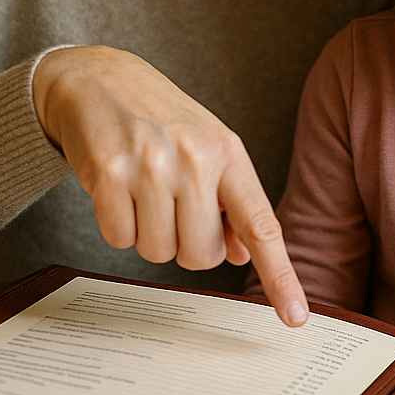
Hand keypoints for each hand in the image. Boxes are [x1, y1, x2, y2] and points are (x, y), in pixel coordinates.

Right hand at [32, 46, 308, 327]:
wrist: (98, 78)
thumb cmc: (161, 118)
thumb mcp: (208, 147)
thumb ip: (231, 199)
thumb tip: (244, 255)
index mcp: (228, 152)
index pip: (261, 226)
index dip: (280, 275)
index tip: (295, 316)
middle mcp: (194, 159)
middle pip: (201, 255)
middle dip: (187, 244)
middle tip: (173, 207)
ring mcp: (150, 166)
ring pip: (158, 252)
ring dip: (149, 235)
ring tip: (144, 192)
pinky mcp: (108, 173)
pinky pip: (119, 239)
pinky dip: (118, 225)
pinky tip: (117, 190)